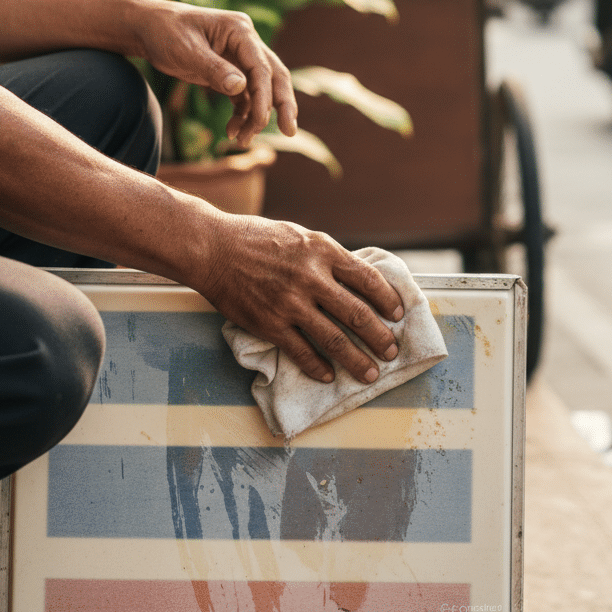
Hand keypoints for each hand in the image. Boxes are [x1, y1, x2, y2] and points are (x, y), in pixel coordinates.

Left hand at [135, 1, 297, 146]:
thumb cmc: (165, 33)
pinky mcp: (229, 72)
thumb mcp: (186, 51)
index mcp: (239, 30)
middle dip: (282, 105)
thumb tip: (241, 88)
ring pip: (260, 90)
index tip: (261, 120)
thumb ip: (214, 69)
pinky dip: (241, 115)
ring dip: (256, 116)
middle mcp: (245, 42)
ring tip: (243, 141)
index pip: (261, 66)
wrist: (147, 28)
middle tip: (289, 132)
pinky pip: (243, 96)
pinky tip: (231, 131)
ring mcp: (239, 57)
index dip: (265, 95)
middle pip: (273, 76)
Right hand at [195, 214, 405, 383]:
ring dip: (357, 360)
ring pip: (334, 339)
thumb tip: (357, 280)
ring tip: (370, 373)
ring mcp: (290, 303)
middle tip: (392, 351)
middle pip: (358, 314)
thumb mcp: (299, 236)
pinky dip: (318, 367)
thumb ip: (327, 257)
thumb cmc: (257, 239)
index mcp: (322, 250)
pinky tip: (328, 375)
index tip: (397, 313)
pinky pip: (301, 352)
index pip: (367, 278)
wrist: (213, 249)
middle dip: (380, 337)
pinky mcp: (270, 324)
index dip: (388, 299)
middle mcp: (311, 277)